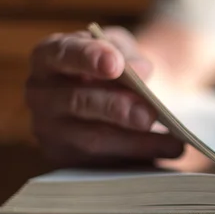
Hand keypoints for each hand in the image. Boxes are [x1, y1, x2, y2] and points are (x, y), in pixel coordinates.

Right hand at [27, 26, 182, 166]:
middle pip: (76, 101)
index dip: (87, 58)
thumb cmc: (114, 66)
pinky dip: (140, 160)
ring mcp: (52, 132)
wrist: (117, 95)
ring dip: (136, 142)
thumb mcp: (120, 49)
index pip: (61, 54)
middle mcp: (42, 96)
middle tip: (148, 115)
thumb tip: (139, 70)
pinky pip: (104, 165)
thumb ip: (127, 53)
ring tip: (172, 143)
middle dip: (115, 108)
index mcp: (49, 58)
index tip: (115, 64)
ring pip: (93, 140)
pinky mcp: (69, 160)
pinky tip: (168, 153)